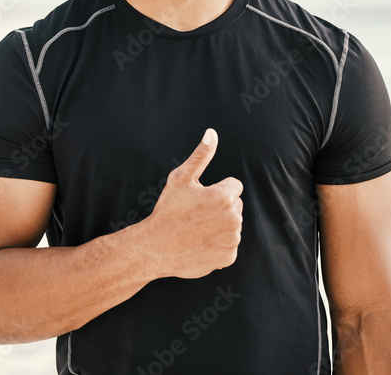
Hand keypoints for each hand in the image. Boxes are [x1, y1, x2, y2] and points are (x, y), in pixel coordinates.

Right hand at [144, 128, 242, 278]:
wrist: (154, 248)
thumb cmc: (167, 210)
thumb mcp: (181, 178)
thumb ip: (201, 155)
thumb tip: (212, 133)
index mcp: (224, 197)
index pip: (234, 186)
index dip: (216, 189)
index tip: (199, 198)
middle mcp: (234, 219)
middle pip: (235, 205)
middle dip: (221, 206)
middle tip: (196, 214)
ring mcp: (232, 240)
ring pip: (233, 224)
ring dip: (220, 225)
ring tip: (196, 229)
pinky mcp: (229, 257)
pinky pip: (229, 244)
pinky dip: (218, 244)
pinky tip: (199, 243)